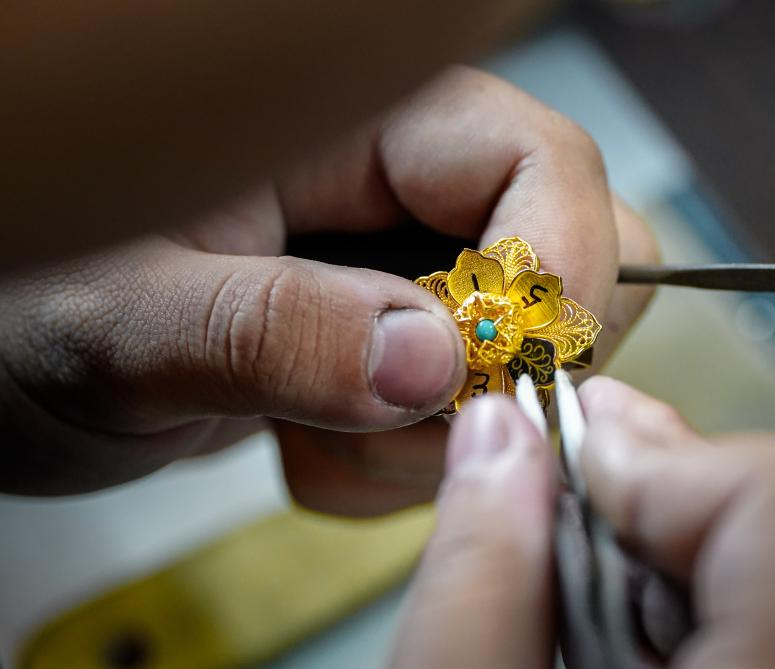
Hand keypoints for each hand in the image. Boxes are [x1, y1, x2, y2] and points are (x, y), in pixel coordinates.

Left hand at [0, 67, 656, 501]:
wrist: (22, 368)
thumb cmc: (30, 309)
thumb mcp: (123, 321)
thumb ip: (269, 330)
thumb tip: (433, 363)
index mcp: (358, 124)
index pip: (540, 161)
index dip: (552, 271)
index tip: (493, 379)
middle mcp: (408, 189)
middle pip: (571, 258)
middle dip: (500, 373)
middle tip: (391, 421)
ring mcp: (415, 272)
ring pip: (529, 355)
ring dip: (437, 436)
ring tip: (311, 438)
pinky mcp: (406, 346)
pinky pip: (475, 416)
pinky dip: (405, 464)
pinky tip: (312, 446)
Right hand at [390, 378, 774, 667]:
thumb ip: (474, 581)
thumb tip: (498, 435)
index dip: (663, 459)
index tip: (570, 471)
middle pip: (773, 502)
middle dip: (638, 491)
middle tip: (545, 509)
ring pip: (764, 542)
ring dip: (643, 541)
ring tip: (567, 598)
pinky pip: (764, 584)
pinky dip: (668, 582)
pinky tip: (606, 628)